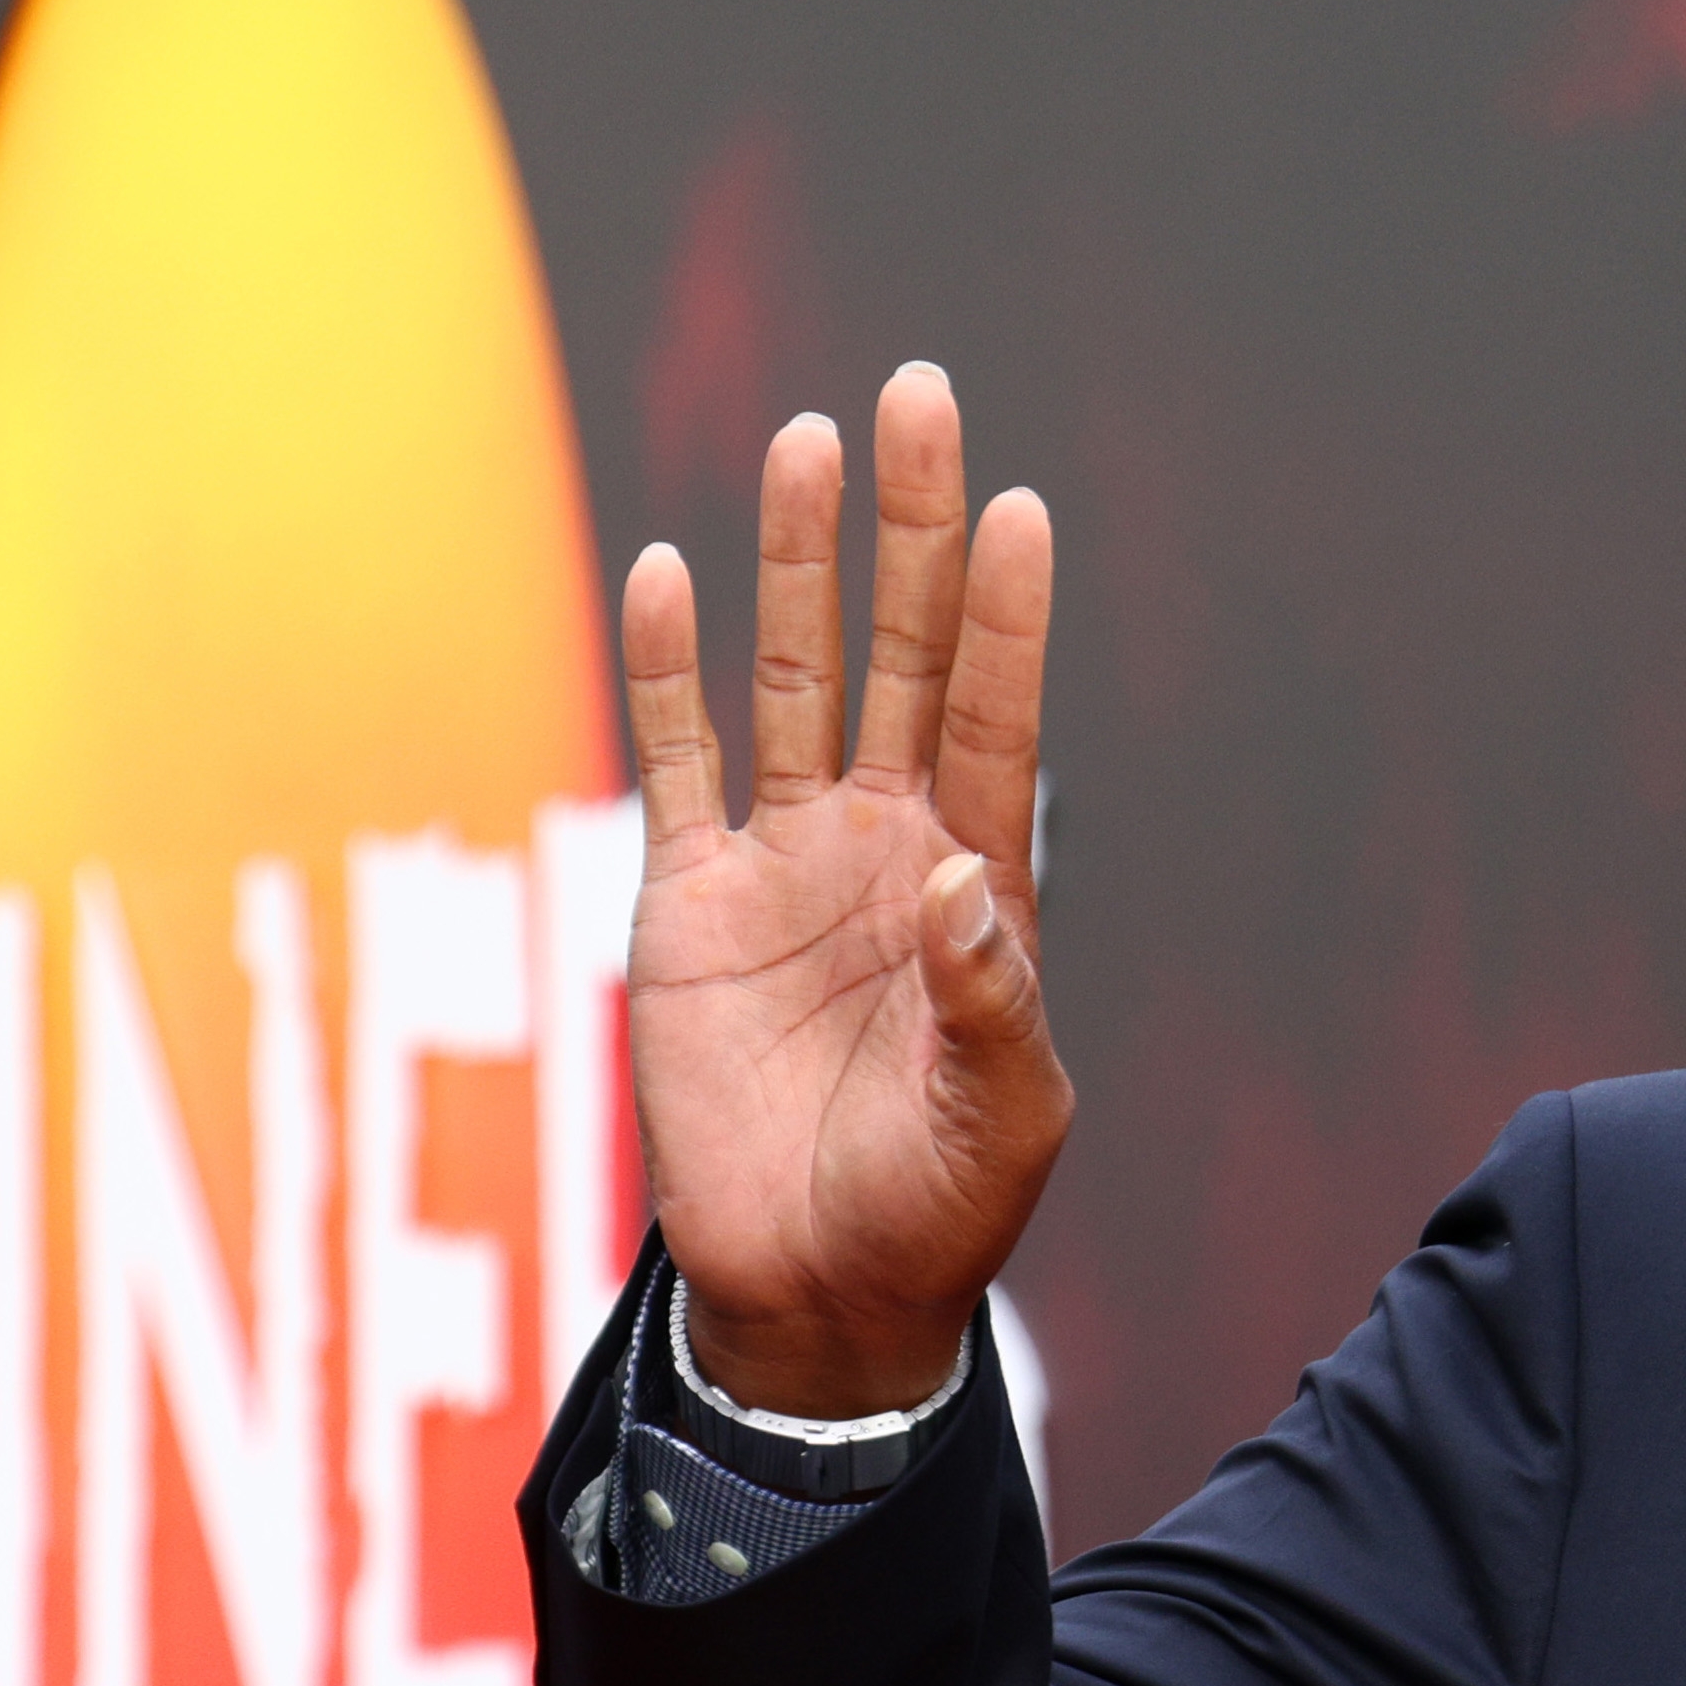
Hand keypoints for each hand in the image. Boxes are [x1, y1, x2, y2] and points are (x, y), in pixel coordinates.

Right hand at [620, 363, 1065, 1419]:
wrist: (816, 1290)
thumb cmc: (935, 1211)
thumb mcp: (1004, 1124)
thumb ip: (993, 1006)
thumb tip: (963, 882)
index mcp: (979, 888)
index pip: (996, 718)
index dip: (1004, 616)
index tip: (1021, 508)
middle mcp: (885, 846)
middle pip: (900, 654)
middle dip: (910, 531)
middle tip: (922, 395)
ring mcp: (785, 863)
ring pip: (793, 677)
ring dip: (799, 562)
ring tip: (811, 438)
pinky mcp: (689, 901)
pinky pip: (676, 759)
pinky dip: (666, 667)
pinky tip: (664, 568)